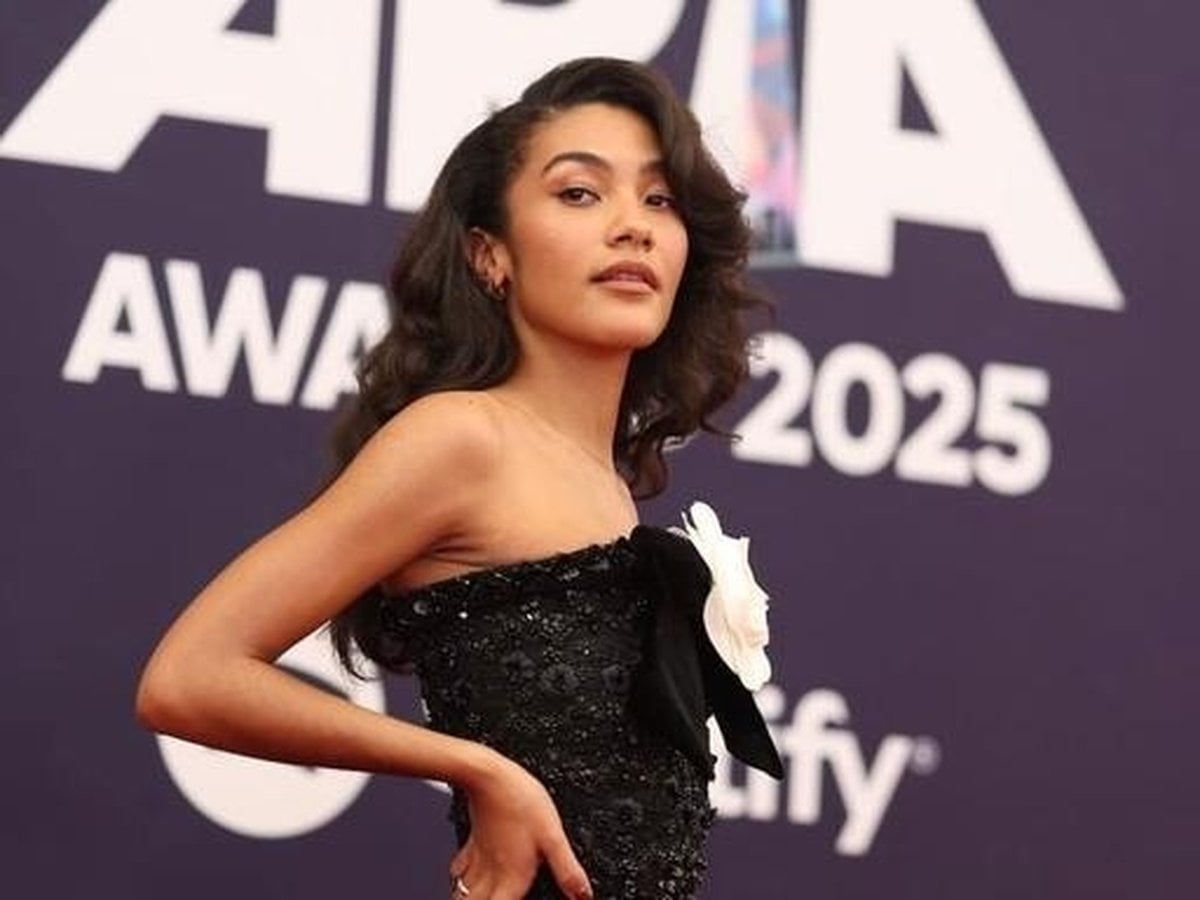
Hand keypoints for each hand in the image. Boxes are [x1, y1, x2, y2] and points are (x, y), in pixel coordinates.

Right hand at [449, 751, 592, 899]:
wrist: (488, 775)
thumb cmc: (520, 801)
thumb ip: (567, 870)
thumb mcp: (553, 836)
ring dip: (467, 899)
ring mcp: (479, 857)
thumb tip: (582, 894)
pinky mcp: (473, 840)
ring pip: (462, 892)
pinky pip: (460, 869)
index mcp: (511, 877)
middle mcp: (492, 873)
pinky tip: (464, 877)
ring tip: (473, 899)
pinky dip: (460, 878)